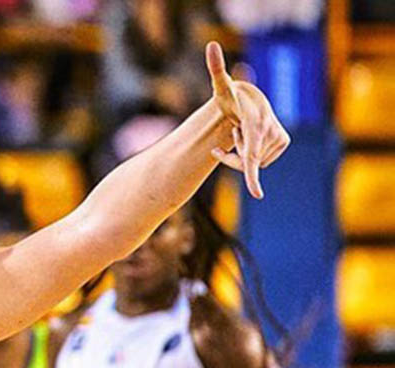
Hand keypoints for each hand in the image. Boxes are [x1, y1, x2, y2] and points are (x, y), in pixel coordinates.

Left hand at [205, 41, 290, 199]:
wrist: (250, 98)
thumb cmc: (232, 95)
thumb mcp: (222, 86)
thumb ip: (216, 68)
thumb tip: (210, 46)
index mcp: (254, 125)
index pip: (251, 155)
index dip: (251, 176)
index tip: (256, 195)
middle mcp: (270, 132)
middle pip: (246, 162)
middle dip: (233, 156)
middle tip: (228, 137)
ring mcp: (278, 138)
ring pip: (254, 163)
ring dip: (242, 152)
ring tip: (242, 133)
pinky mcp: (282, 142)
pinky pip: (260, 162)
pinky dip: (251, 155)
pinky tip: (250, 139)